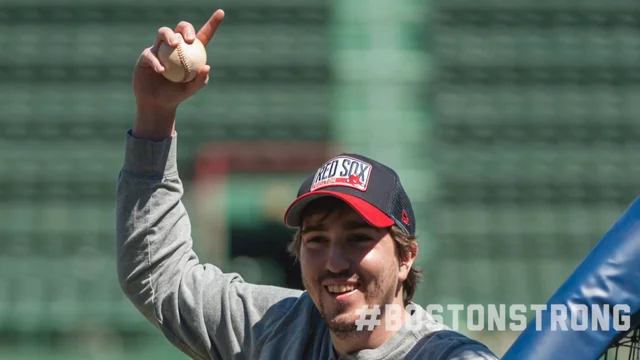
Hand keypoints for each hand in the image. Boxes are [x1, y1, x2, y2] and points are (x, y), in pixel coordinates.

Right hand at [132, 10, 224, 140]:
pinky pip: (151, 54)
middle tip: (189, 39)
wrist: (157, 103)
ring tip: (174, 44)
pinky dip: (157, 61)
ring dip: (169, 35)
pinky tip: (162, 70)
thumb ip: (200, 80)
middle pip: (181, 28)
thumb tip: (207, 66)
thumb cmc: (176, 95)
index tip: (221, 12)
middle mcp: (175, 46)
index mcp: (190, 51)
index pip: (203, 34)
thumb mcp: (191, 89)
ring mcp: (160, 48)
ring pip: (163, 33)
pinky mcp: (146, 55)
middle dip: (186, 28)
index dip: (212, 23)